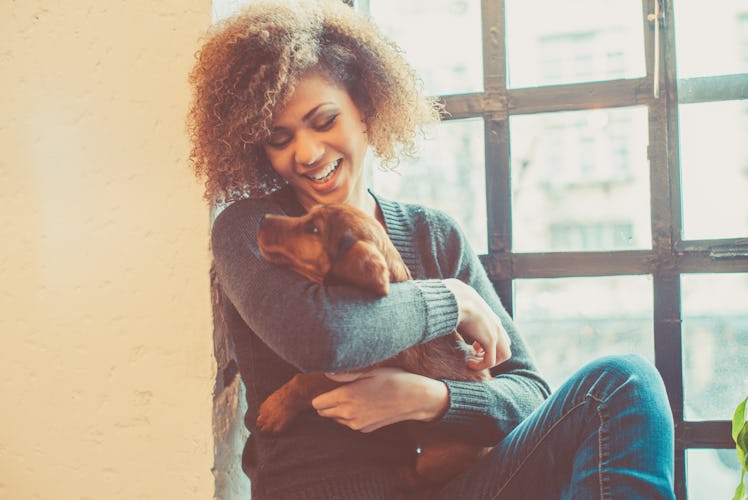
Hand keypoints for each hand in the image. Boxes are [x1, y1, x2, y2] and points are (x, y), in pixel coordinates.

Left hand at [311, 368, 448, 432]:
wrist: (415, 399)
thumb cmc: (393, 380)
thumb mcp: (369, 370)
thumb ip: (345, 373)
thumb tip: (326, 372)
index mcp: (347, 397)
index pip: (318, 403)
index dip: (319, 394)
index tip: (326, 386)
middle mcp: (349, 414)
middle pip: (323, 413)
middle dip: (325, 402)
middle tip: (336, 389)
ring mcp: (357, 424)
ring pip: (335, 418)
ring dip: (337, 409)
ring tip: (352, 394)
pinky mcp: (365, 429)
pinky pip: (349, 423)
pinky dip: (350, 415)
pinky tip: (363, 403)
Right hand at [444, 278, 511, 370]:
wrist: (456, 299)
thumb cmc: (453, 301)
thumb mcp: (460, 306)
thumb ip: (459, 311)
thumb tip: (446, 310)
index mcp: (490, 317)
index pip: (499, 335)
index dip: (488, 344)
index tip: (473, 345)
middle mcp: (497, 325)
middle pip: (505, 345)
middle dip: (493, 354)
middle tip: (475, 355)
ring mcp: (495, 333)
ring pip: (504, 355)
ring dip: (489, 361)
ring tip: (474, 361)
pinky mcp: (490, 340)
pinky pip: (491, 361)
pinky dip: (481, 366)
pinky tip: (469, 363)